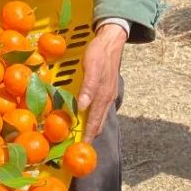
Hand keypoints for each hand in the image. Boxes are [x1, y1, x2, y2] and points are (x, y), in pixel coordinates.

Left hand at [77, 23, 126, 140]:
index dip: (87, 137)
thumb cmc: (99, 54)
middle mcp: (107, 99)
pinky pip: (100, 109)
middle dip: (89, 136)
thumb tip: (82, 108)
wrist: (112, 41)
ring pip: (99, 117)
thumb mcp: (91, 68)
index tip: (81, 150)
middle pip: (98, 124)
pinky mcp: (107, 90)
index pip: (94, 123)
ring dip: (91, 128)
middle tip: (78, 148)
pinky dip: (93, 117)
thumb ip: (87, 88)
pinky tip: (86, 116)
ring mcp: (108, 95)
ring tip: (81, 136)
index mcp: (103, 96)